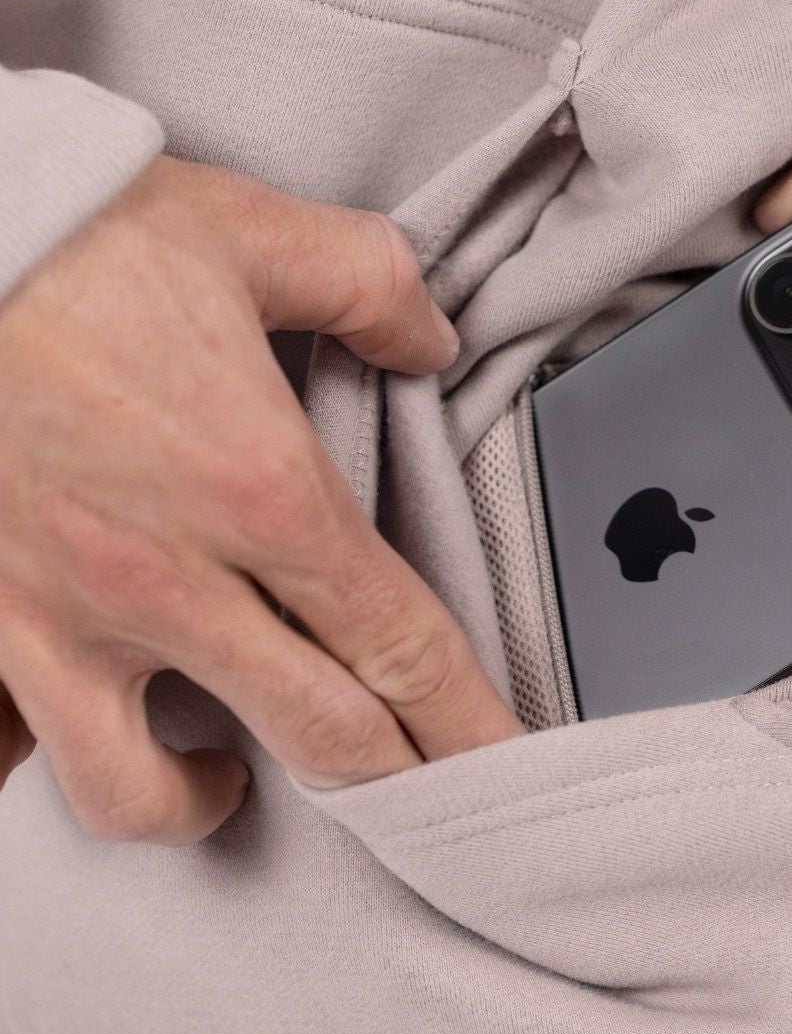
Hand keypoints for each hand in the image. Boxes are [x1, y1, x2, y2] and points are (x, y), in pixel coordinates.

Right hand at [0, 155, 521, 843]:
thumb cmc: (77, 237)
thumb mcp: (255, 233)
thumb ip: (370, 285)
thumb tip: (428, 338)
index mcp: (258, 489)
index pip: (397, 643)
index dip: (465, 719)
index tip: (501, 765)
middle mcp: (166, 578)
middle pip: (317, 734)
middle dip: (395, 781)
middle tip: (430, 799)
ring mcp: (61, 616)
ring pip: (141, 789)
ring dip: (204, 800)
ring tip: (232, 772)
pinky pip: (16, 750)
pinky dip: (54, 763)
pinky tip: (92, 728)